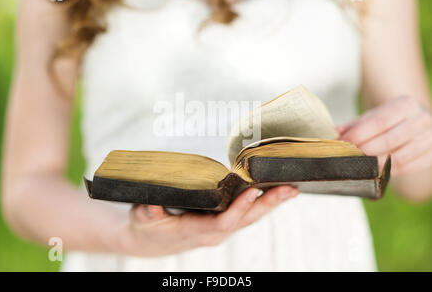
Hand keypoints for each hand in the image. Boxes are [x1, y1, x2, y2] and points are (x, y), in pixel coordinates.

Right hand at [115, 186, 297, 256]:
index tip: (253, 191)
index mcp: (194, 231)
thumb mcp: (141, 219)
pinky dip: (261, 204)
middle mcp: (212, 234)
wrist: (149, 242)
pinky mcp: (222, 224)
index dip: (238, 209)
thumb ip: (147, 213)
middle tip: (289, 189)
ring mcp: (219, 229)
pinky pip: (246, 214)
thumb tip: (151, 208)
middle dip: (267, 205)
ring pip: (250, 218)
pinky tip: (274, 193)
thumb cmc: (145, 227)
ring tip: (290, 189)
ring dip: (271, 204)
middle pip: (245, 221)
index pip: (222, 223)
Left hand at [338, 96, 431, 175]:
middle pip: (389, 140)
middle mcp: (421, 119)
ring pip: (399, 157)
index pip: (378, 122)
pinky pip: (407, 168)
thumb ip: (356, 125)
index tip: (343, 143)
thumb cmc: (393, 120)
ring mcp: (430, 138)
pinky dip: (389, 171)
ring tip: (360, 166)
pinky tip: (376, 171)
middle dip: (366, 151)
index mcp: (405, 105)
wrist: (422, 123)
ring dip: (376, 164)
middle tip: (349, 158)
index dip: (359, 134)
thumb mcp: (376, 116)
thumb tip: (335, 132)